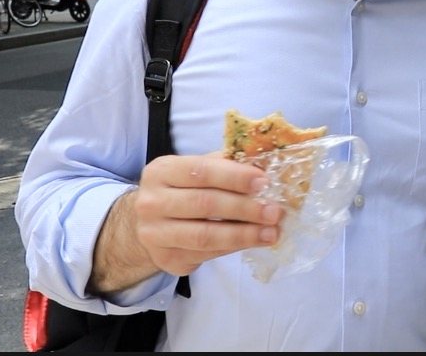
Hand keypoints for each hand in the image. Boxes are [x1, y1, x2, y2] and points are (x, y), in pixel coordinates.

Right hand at [132, 153, 283, 276]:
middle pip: (205, 205)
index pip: (201, 171)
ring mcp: (155, 235)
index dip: (234, 177)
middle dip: (245, 208)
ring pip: (205, 236)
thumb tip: (266, 166)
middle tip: (274, 211)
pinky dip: (234, 248)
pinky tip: (253, 241)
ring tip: (271, 232)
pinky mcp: (166, 259)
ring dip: (244, 235)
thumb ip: (226, 165)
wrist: (151, 223)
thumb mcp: (197, 170)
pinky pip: (206, 254)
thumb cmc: (183, 190)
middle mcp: (152, 203)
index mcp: (162, 171)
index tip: (264, 182)